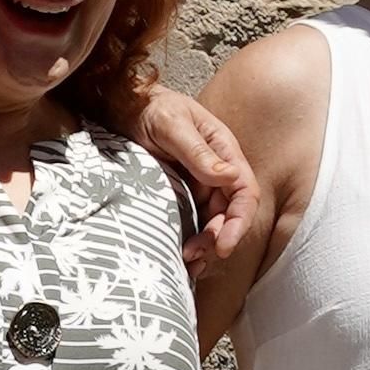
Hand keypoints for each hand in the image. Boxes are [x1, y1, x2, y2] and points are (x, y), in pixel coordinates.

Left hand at [136, 80, 265, 301]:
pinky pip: (193, 221)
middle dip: (216, 239)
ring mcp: (200, 185)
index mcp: (224, 151)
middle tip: (192, 256)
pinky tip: (179, 256)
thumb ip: (198, 152)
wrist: (125, 107)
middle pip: (229, 214)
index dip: (239, 222)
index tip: (223, 246)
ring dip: (204, 245)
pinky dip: (190, 240)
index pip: (244, 192)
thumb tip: (228, 176)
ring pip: (212, 222)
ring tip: (186, 261)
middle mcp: (217, 171)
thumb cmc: (152, 108)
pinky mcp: (182, 195)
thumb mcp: (172, 125)